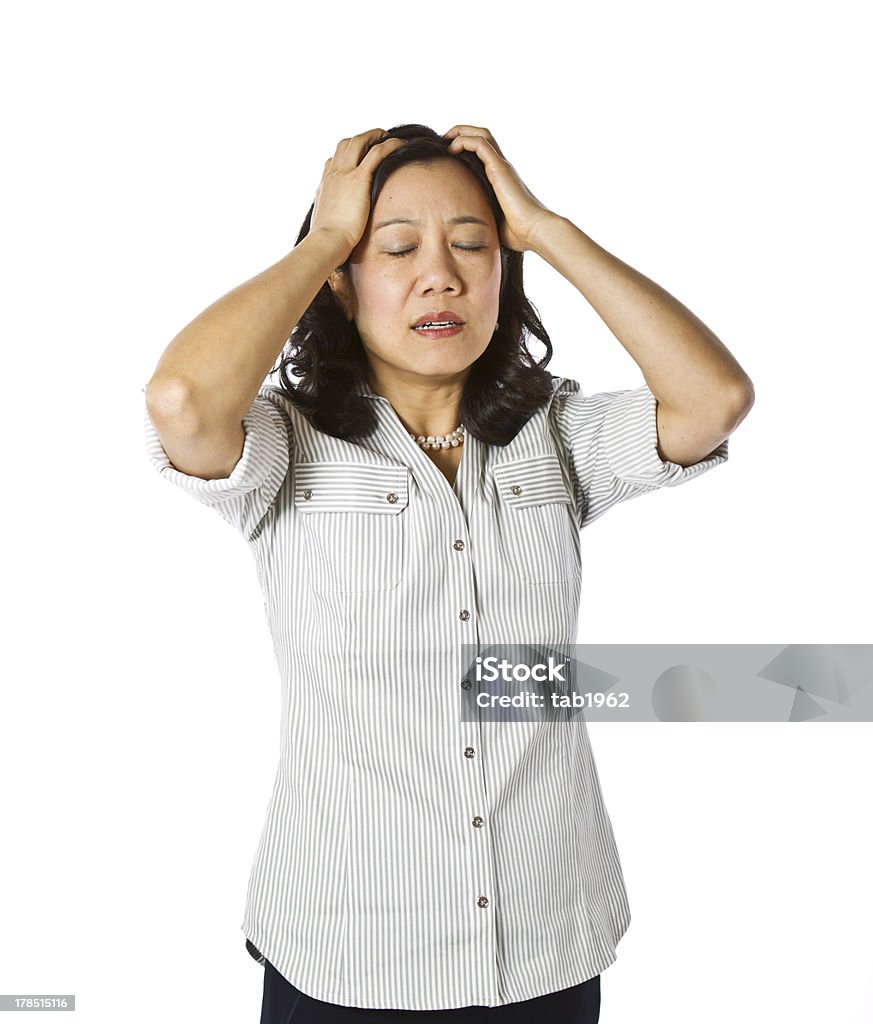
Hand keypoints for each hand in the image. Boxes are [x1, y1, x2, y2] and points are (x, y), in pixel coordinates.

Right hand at [310, 129, 406, 259]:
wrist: (326, 242)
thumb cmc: (327, 243)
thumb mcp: (325, 227)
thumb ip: (331, 222)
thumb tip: (334, 231)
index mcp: (324, 186)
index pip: (333, 161)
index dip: (347, 156)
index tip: (358, 158)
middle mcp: (333, 175)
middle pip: (345, 144)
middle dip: (362, 139)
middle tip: (377, 140)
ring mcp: (344, 174)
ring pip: (359, 142)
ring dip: (375, 136)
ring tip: (389, 137)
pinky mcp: (358, 179)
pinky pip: (377, 153)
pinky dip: (389, 145)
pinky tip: (400, 145)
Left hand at [443, 125, 554, 252]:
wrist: (534, 231)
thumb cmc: (517, 233)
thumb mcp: (492, 221)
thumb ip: (480, 217)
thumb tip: (463, 229)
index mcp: (500, 178)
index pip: (483, 152)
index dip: (464, 146)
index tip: (446, 155)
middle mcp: (501, 168)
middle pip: (482, 136)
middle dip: (461, 133)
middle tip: (443, 141)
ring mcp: (501, 166)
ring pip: (481, 134)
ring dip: (461, 132)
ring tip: (445, 140)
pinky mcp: (500, 168)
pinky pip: (480, 144)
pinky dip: (464, 141)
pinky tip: (452, 150)